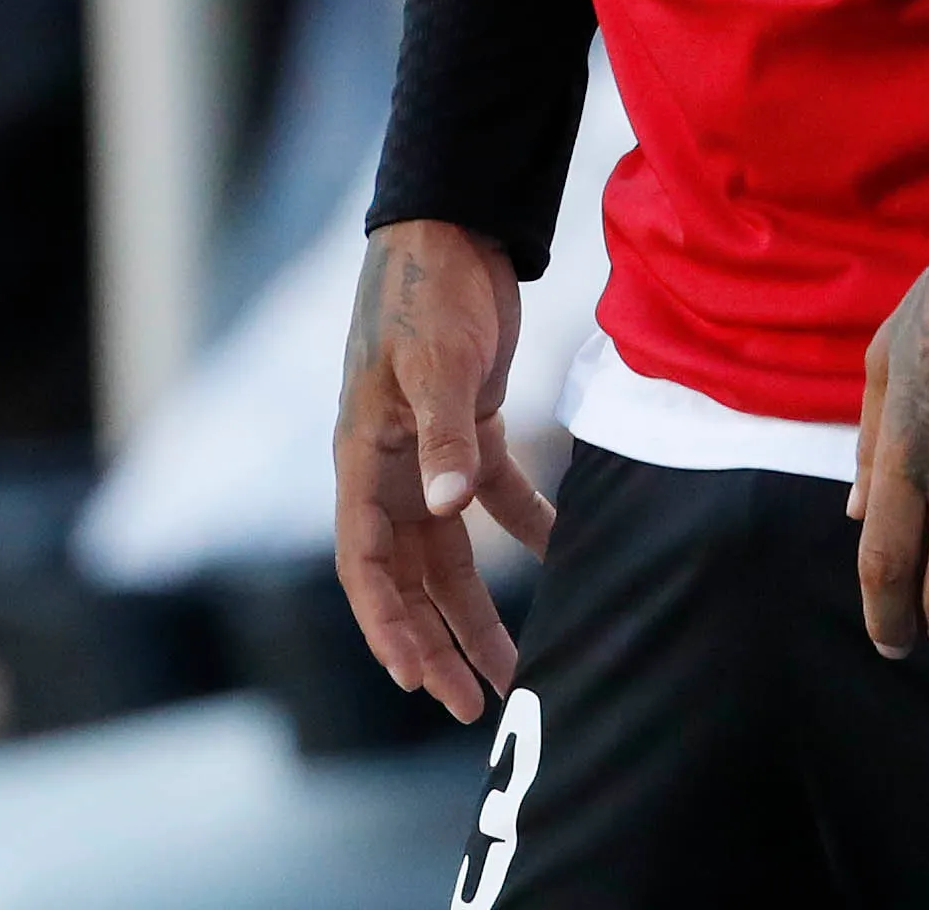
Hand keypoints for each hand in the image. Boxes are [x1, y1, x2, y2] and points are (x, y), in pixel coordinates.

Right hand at [331, 220, 552, 721]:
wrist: (452, 224)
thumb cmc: (427, 289)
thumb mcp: (434, 361)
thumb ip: (443, 435)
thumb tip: (450, 507)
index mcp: (361, 460)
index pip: (366, 565)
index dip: (386, 626)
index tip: (417, 678)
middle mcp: (388, 467)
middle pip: (408, 577)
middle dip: (436, 642)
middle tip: (473, 705)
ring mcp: (427, 450)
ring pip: (451, 553)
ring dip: (477, 609)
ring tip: (514, 669)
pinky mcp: (469, 425)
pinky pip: (496, 495)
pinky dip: (528, 527)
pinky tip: (567, 556)